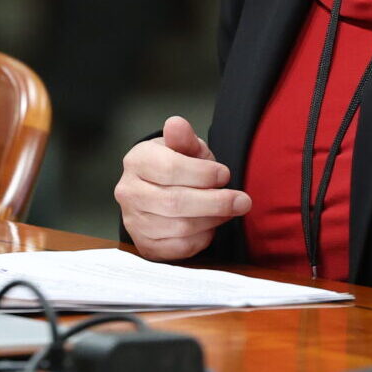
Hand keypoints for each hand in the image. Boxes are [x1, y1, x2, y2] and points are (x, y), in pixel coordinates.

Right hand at [116, 116, 250, 261]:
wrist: (161, 193)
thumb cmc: (177, 168)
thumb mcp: (184, 148)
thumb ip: (184, 139)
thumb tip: (176, 124)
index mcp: (137, 161)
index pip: (170, 169)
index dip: (203, 174)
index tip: (225, 175)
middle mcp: (129, 192)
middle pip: (175, 202)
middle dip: (215, 202)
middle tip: (242, 201)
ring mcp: (134, 221)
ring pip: (179, 227)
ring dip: (211, 220)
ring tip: (228, 211)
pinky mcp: (145, 244)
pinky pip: (179, 247)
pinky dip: (201, 238)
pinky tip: (210, 226)